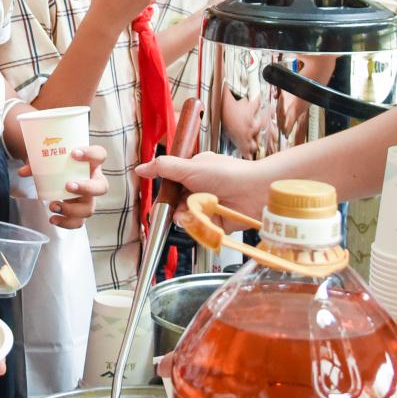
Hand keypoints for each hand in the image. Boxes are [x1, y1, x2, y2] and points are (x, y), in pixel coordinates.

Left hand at [19, 144, 107, 229]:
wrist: (59, 173)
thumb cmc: (59, 163)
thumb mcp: (49, 158)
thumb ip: (37, 163)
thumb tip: (23, 172)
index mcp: (90, 163)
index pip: (99, 154)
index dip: (91, 154)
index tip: (74, 153)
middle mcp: (94, 180)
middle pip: (101, 187)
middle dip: (86, 188)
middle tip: (68, 186)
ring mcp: (89, 198)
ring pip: (89, 208)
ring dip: (72, 209)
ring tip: (53, 205)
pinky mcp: (80, 211)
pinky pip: (79, 221)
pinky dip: (66, 223)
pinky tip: (53, 219)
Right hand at [138, 150, 269, 215]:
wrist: (254, 191)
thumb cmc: (227, 174)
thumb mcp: (190, 167)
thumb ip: (164, 168)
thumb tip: (141, 168)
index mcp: (193, 174)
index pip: (170, 187)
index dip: (164, 195)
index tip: (161, 200)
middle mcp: (200, 191)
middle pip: (175, 205)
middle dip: (175, 208)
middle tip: (180, 207)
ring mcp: (208, 207)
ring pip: (186, 219)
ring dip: (188, 217)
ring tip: (197, 211)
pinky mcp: (216, 224)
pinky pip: (200, 230)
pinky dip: (201, 227)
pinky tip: (206, 220)